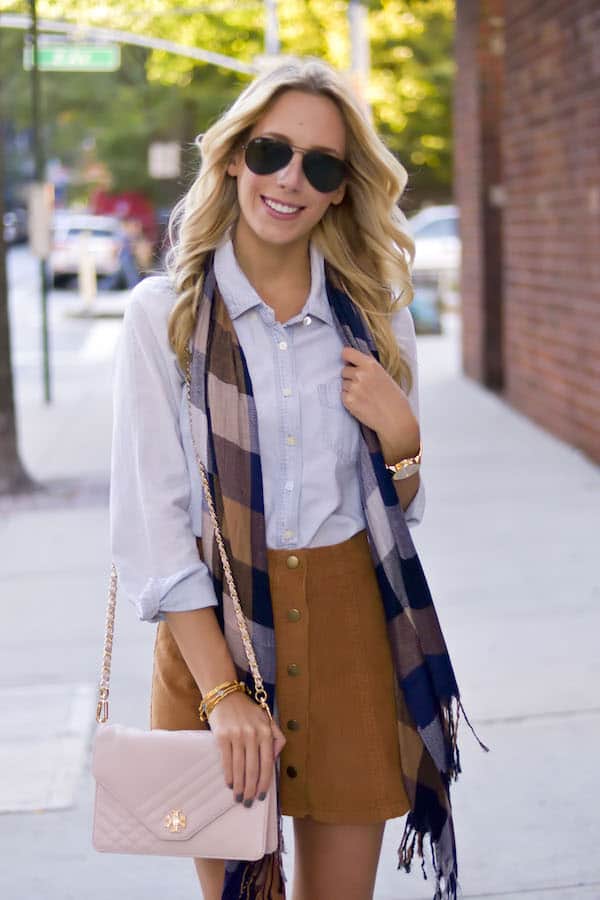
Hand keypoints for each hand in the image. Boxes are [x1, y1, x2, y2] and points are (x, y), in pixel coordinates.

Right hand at [208, 691, 285, 806]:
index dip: (265, 783)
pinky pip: (227, 761)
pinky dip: (229, 775)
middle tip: (249, 803)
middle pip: (253, 769)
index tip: (262, 796)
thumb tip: (275, 759)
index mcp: (266, 731)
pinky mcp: (222, 736)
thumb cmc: (247, 710)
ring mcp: (237, 735)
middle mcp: (252, 734)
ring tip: (239, 797)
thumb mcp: (267, 719)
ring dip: (239, 786)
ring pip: (239, 768)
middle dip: (251, 789)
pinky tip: (230, 784)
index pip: (267, 763)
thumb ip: (276, 737)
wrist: (225, 695)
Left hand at [341, 347, 419, 460]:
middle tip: (363, 386)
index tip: (348, 362)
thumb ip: (369, 369)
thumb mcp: (385, 376)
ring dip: (350, 389)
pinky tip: (361, 403)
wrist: (395, 419)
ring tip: (365, 397)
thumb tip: (355, 364)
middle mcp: (360, 374)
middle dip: (350, 377)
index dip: (347, 358)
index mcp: (371, 365)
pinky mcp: (348, 400)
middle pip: (344, 370)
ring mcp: (353, 387)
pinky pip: (343, 395)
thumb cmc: (394, 399)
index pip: (347, 353)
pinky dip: (349, 399)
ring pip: (344, 384)